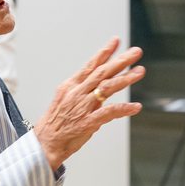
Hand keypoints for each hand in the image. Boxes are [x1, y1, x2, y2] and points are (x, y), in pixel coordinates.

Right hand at [34, 38, 145, 168]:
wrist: (44, 144)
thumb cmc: (55, 123)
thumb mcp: (66, 100)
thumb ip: (84, 91)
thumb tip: (101, 87)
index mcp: (71, 85)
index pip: (91, 65)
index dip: (104, 52)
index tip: (116, 41)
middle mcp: (77, 93)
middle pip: (102, 72)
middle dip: (120, 61)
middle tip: (135, 52)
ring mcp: (82, 107)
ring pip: (107, 87)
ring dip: (125, 78)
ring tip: (140, 71)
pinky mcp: (87, 122)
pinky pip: (109, 112)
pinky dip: (124, 109)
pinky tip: (135, 106)